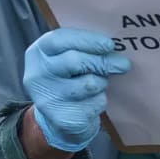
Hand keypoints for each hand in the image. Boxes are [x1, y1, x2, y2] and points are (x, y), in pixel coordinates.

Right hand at [23, 28, 130, 151]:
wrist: (59, 117)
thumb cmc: (67, 78)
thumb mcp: (66, 56)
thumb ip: (82, 47)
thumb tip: (112, 47)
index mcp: (37, 53)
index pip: (59, 39)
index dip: (87, 40)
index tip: (109, 44)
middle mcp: (37, 75)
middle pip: (75, 61)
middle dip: (103, 61)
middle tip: (123, 63)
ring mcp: (48, 99)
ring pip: (88, 84)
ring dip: (101, 82)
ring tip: (98, 83)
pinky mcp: (63, 119)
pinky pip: (94, 103)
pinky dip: (100, 100)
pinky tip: (92, 100)